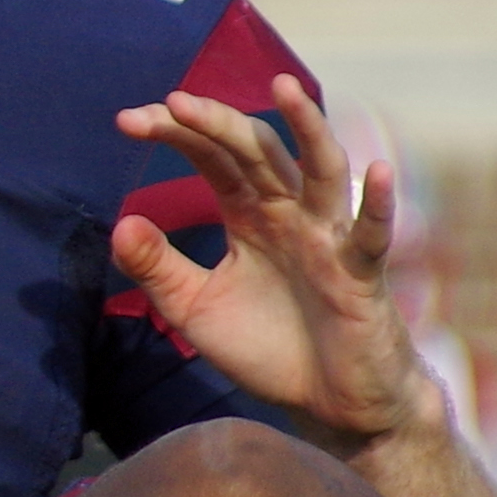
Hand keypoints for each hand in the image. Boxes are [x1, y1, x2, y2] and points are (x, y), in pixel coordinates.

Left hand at [111, 76, 434, 446]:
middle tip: (172, 103)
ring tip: (284, 88)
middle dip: (217, 123)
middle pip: (257, 151)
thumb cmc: (268, 348)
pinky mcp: (361, 275)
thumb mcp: (195, 309)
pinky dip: (377, 205)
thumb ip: (158, 268)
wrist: (328, 407)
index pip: (214, 157)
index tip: (129, 121)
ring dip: (307, 128)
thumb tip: (119, 223)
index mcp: (249, 215)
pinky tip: (378, 171)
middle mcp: (290, 214)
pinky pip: (371, 235)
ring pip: (322, 171)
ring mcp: (329, 238)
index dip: (178, 134)